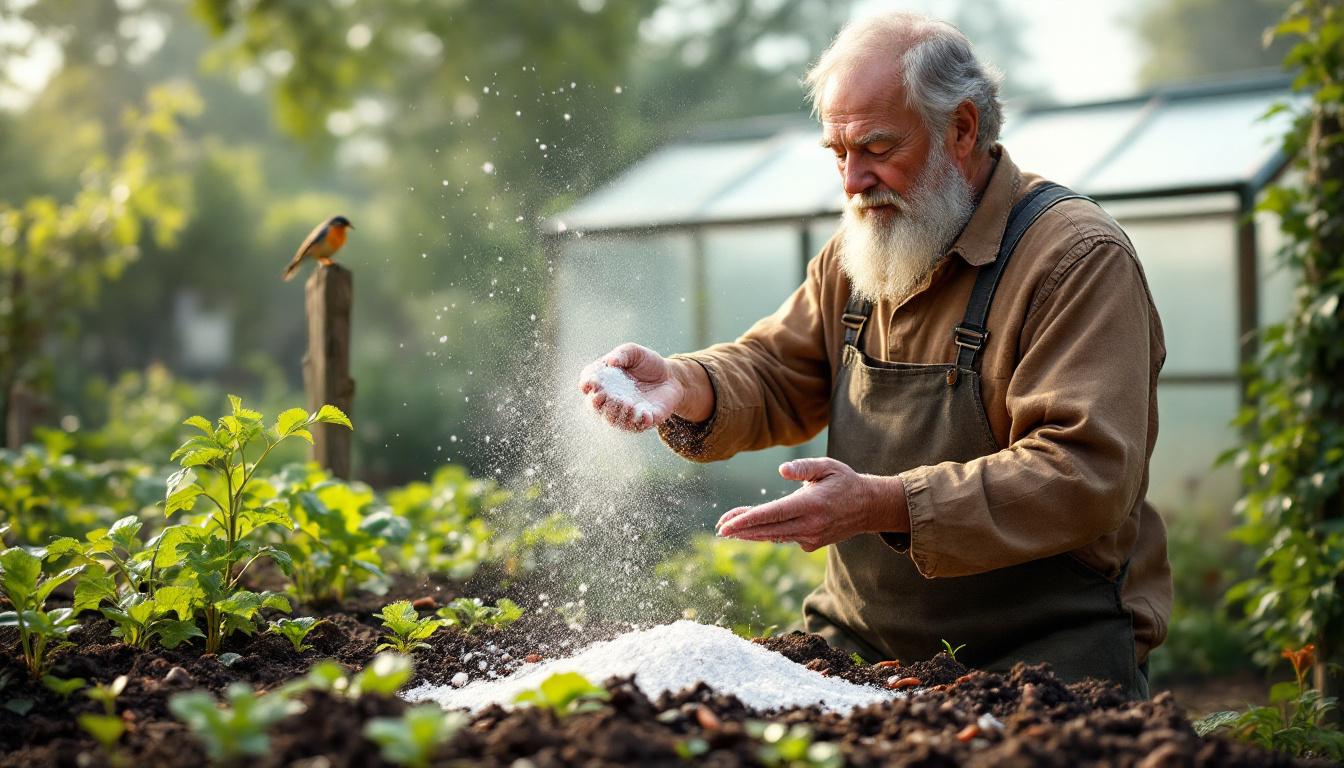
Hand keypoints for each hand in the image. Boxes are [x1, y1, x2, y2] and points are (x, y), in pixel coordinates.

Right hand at [578, 343, 685, 431]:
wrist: (672, 377)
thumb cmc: (648, 363)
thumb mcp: (635, 352)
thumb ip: (622, 354)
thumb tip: (611, 362)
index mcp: (604, 382)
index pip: (587, 385)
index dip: (586, 385)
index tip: (589, 383)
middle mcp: (610, 400)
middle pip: (595, 406)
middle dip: (596, 403)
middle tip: (602, 395)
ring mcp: (625, 412)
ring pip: (613, 420)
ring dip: (616, 413)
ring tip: (627, 402)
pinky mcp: (642, 420)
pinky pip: (636, 427)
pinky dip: (639, 422)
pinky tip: (644, 413)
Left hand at [715, 458, 908, 551]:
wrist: (869, 507)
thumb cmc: (845, 481)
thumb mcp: (827, 466)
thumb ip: (804, 467)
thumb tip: (781, 470)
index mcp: (811, 505)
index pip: (772, 514)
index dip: (746, 520)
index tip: (726, 525)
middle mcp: (810, 525)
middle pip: (767, 530)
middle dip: (741, 530)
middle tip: (719, 528)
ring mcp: (811, 538)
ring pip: (773, 536)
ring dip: (751, 533)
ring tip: (729, 529)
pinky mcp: (812, 544)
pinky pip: (784, 538)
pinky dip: (767, 533)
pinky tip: (752, 530)